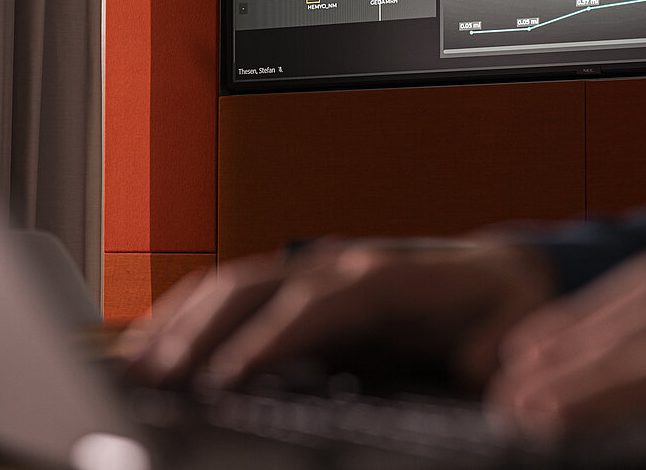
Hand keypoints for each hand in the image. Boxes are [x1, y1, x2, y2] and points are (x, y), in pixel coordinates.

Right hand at [119, 238, 554, 389]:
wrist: (497, 278)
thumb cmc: (498, 303)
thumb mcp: (511, 326)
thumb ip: (495, 349)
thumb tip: (484, 370)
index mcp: (389, 276)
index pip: (319, 301)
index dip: (271, 338)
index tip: (228, 378)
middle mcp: (339, 267)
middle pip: (256, 286)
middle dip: (202, 330)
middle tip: (156, 375)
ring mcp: (312, 274)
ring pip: (233, 286)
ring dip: (180, 322)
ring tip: (135, 363)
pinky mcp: (296, 293)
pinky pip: (231, 296)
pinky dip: (185, 316)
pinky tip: (154, 344)